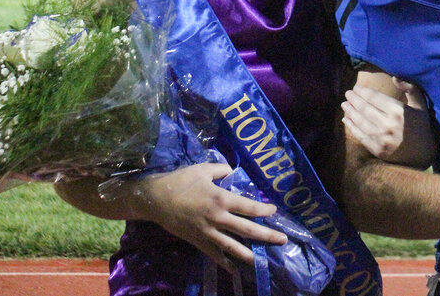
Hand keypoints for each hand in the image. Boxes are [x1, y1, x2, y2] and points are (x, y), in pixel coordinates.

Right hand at [127, 163, 286, 269]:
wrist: (156, 200)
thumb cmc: (181, 181)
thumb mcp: (203, 169)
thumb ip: (221, 169)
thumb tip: (232, 171)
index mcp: (221, 199)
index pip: (249, 208)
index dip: (264, 211)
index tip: (273, 211)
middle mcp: (218, 218)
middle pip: (247, 230)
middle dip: (267, 236)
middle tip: (283, 241)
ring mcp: (208, 232)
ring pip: (234, 246)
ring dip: (250, 254)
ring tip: (264, 260)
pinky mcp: (198, 241)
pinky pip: (214, 254)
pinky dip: (225, 263)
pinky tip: (235, 270)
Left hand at [342, 82, 435, 166]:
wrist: (423, 154)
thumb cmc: (421, 126)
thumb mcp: (420, 105)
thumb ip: (410, 88)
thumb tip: (394, 76)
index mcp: (398, 111)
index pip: (374, 98)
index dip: (362, 92)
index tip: (356, 88)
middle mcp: (388, 124)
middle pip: (364, 108)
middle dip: (353, 99)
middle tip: (347, 94)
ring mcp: (382, 139)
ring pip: (360, 122)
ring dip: (350, 112)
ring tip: (344, 104)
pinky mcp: (377, 150)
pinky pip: (360, 136)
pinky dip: (351, 126)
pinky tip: (346, 119)